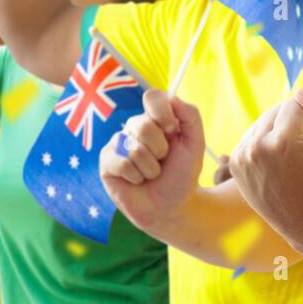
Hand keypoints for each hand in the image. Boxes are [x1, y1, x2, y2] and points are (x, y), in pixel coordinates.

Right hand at [99, 88, 204, 236]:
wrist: (172, 206)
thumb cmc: (182, 174)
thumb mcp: (195, 143)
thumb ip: (190, 115)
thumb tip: (172, 97)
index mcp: (156, 118)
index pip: (152, 97)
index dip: (162, 113)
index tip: (172, 130)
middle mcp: (135, 127)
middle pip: (144, 125)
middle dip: (161, 149)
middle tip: (163, 160)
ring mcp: (118, 144)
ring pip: (134, 148)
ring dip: (151, 168)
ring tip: (152, 174)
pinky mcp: (107, 162)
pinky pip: (122, 164)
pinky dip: (137, 176)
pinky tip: (138, 181)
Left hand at [229, 89, 302, 251]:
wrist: (301, 218)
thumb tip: (298, 92)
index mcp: (282, 141)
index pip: (294, 104)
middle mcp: (257, 146)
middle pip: (276, 110)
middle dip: (291, 124)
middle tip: (300, 152)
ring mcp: (242, 155)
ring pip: (263, 122)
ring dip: (276, 131)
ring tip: (287, 158)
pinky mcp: (235, 162)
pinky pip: (252, 136)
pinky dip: (263, 143)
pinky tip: (274, 162)